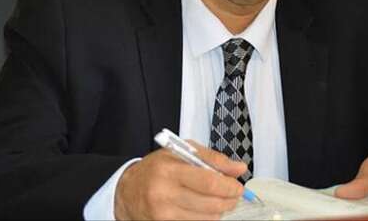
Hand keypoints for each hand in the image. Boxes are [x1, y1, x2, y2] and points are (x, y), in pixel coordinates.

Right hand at [114, 141, 245, 219]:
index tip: (237, 186)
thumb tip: (239, 168)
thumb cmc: (157, 168)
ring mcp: (163, 214)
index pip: (208, 182)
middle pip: (210, 204)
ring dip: (219, 210)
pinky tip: (204, 209)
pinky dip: (206, 218)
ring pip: (206, 218)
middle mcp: (164, 193)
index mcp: (170, 169)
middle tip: (234, 194)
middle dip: (229, 200)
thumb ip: (213, 159)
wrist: (128, 190)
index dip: (229, 186)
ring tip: (218, 200)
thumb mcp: (183, 152)